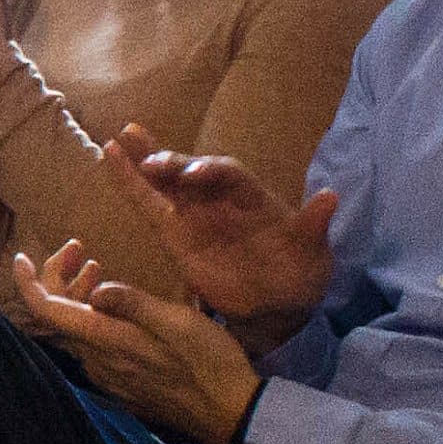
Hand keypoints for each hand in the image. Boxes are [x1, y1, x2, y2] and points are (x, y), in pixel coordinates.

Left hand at [13, 241, 261, 443]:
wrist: (229, 413)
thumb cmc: (208, 363)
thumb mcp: (177, 322)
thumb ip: (132, 303)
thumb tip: (95, 290)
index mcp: (105, 340)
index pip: (46, 311)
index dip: (28, 282)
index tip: (21, 257)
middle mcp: (96, 360)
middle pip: (57, 316)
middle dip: (58, 277)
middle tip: (77, 249)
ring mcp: (107, 374)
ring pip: (75, 329)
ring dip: (77, 295)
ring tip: (95, 267)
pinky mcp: (121, 382)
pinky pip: (92, 345)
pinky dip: (92, 317)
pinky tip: (112, 304)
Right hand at [98, 123, 336, 323]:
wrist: (277, 306)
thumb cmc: (298, 274)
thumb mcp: (313, 252)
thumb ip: (314, 225)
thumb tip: (331, 196)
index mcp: (252, 197)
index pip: (229, 174)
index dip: (211, 170)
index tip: (196, 174)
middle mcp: (219, 198)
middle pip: (192, 169)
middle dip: (173, 162)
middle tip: (154, 161)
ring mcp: (193, 213)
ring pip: (164, 180)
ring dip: (144, 159)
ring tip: (122, 138)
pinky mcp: (172, 232)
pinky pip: (146, 204)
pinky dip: (128, 181)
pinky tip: (111, 156)